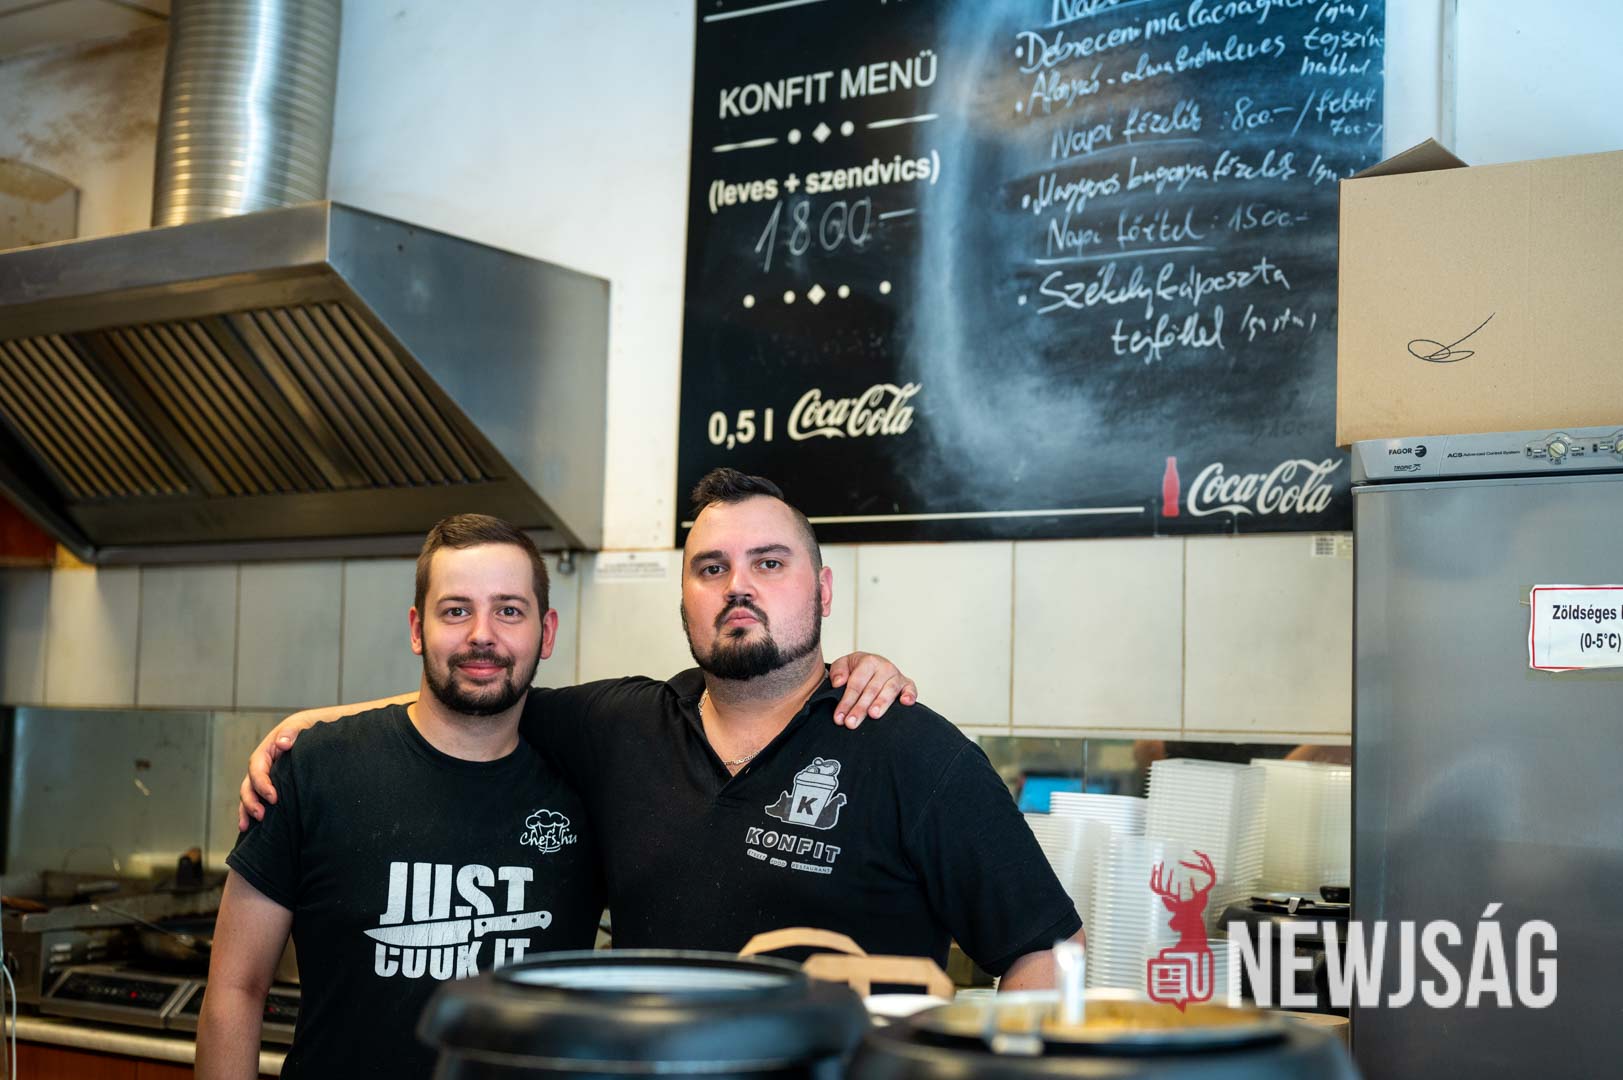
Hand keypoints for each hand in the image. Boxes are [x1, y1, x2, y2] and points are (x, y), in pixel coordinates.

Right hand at [235, 716, 313, 830]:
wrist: (311, 734)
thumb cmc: (305, 730)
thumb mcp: (300, 726)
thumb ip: (291, 732)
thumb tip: (282, 742)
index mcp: (265, 752)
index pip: (257, 769)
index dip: (262, 784)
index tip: (274, 798)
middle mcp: (261, 767)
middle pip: (248, 785)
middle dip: (251, 801)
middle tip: (261, 815)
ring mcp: (264, 778)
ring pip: (249, 795)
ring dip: (246, 811)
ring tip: (246, 827)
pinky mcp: (271, 787)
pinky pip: (258, 800)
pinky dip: (251, 812)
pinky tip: (251, 828)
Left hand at [827, 652, 916, 727]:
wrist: (872, 666)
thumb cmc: (857, 669)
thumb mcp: (843, 665)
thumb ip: (838, 671)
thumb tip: (838, 683)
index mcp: (868, 661)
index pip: (856, 684)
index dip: (846, 701)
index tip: (839, 717)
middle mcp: (884, 667)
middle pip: (871, 690)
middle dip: (860, 708)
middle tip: (851, 723)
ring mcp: (897, 676)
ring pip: (889, 691)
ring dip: (881, 703)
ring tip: (873, 715)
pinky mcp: (907, 684)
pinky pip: (911, 689)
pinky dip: (910, 695)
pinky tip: (905, 703)